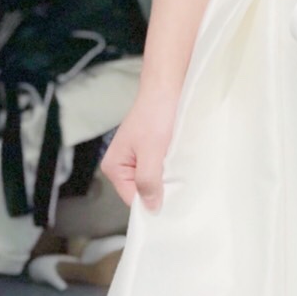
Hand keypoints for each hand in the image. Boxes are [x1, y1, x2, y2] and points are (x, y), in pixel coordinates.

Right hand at [101, 89, 178, 212]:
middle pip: (141, 190)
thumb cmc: (156, 116)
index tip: (171, 206)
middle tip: (180, 191)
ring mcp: (135, 157)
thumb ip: (147, 181)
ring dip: (166, 179)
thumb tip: (150, 209)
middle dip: (159, 190)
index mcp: (113, 167)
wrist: (167, 86)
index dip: (150, 203)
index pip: (131, 199)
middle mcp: (121, 164)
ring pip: (152, 180)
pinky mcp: (149, 149)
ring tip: (182, 178)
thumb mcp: (151, 152)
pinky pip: (158, 168)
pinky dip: (169, 168)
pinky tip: (181, 167)